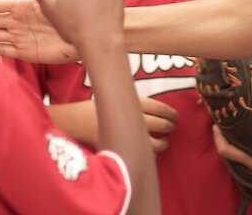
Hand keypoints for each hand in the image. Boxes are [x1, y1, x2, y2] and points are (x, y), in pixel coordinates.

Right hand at [49, 97, 177, 152]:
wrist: (77, 121)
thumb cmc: (96, 107)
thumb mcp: (114, 97)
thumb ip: (133, 102)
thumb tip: (153, 107)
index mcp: (131, 104)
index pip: (159, 108)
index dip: (170, 112)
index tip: (175, 115)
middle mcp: (132, 119)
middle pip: (160, 124)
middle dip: (169, 125)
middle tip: (172, 125)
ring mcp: (129, 136)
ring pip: (156, 144)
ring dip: (164, 143)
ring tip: (165, 141)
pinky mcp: (124, 149)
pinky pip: (143, 154)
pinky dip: (151, 154)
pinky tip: (152, 151)